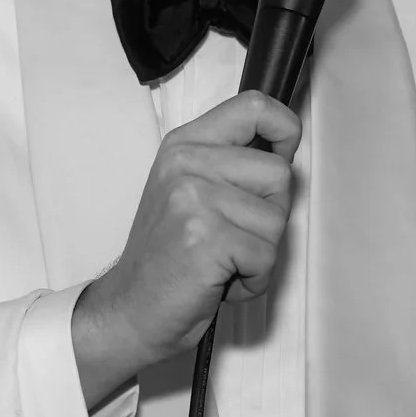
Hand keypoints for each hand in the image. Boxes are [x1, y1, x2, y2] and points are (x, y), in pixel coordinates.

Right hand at [72, 91, 300, 407]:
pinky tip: (220, 280)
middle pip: (279, 173)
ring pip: (277, 219)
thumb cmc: (167, 258)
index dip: (284, 128)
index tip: (284, 153)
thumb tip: (285, 150)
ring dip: (261, 253)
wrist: (129, 310)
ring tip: (222, 261)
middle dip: (271, 215)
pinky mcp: (206, 237)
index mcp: (185, 145)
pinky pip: (267, 256)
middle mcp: (187, 164)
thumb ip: (230, 164)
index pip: (252, 106)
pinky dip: (254, 279)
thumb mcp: (189, 191)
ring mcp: (194, 199)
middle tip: (232, 236)